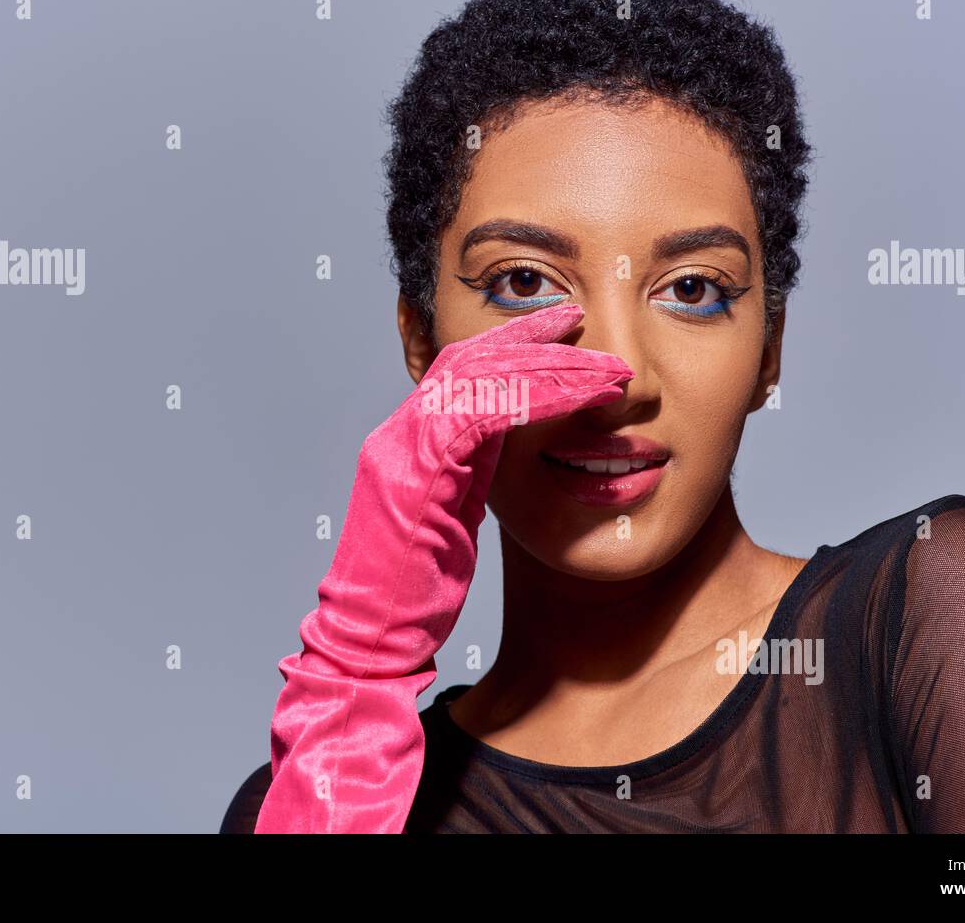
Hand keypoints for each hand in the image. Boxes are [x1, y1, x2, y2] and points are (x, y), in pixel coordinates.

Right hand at [255, 303, 631, 832]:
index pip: (459, 372)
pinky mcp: (415, 477)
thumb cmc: (412, 594)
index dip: (510, 344)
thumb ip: (472, 472)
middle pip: (467, 360)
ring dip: (545, 367)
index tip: (560, 330)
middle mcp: (399, 436)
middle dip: (528, 337)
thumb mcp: (449, 518)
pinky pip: (480, 417)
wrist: (368, 642)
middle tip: (578, 320)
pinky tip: (574, 397)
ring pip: (477, 379)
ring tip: (596, 365)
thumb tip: (514, 443)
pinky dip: (532, 400)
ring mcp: (402, 452)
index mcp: (409, 444)